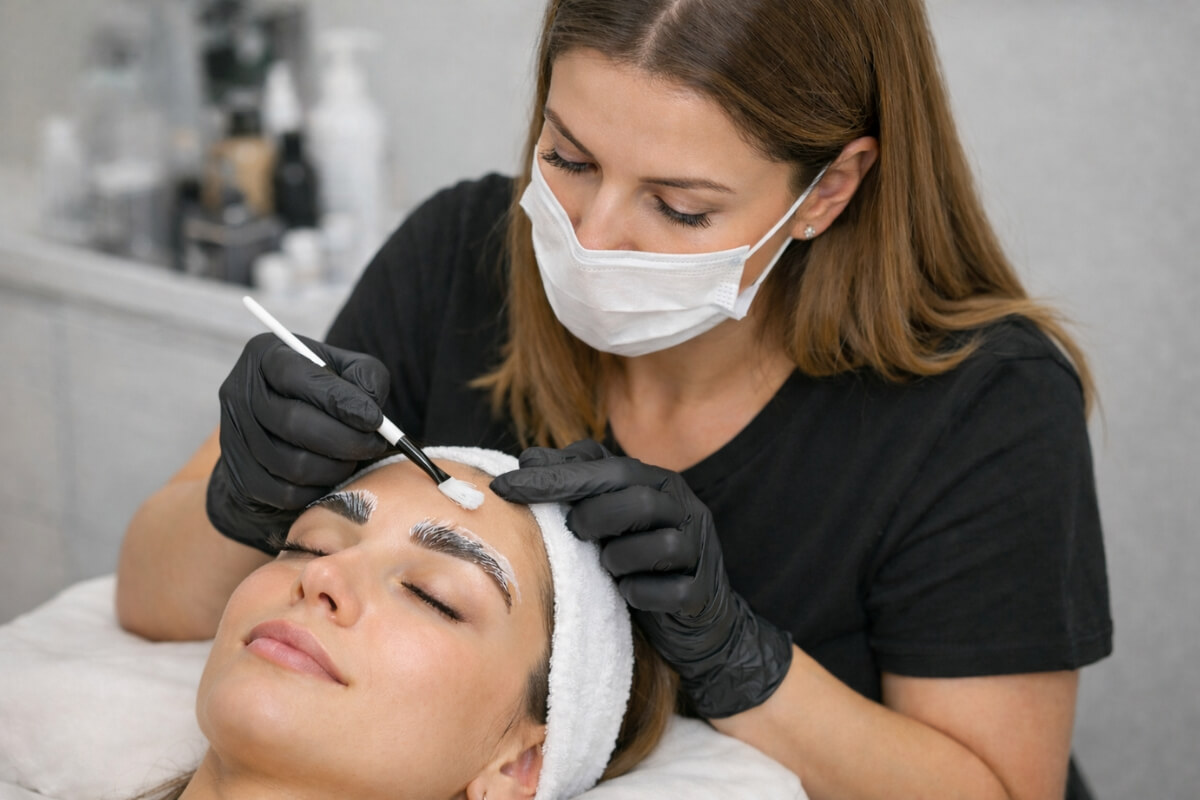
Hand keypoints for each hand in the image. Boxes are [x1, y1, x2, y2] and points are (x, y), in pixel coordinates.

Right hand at [206, 333, 391, 553]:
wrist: (285, 434)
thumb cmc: (325, 395)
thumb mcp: (348, 371)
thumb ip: (367, 376)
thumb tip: (369, 404)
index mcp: (265, 355)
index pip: (295, 375)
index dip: (339, 399)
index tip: (374, 419)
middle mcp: (239, 392)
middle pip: (292, 422)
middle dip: (344, 439)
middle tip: (374, 445)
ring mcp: (233, 436)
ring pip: (292, 463)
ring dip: (335, 467)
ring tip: (353, 459)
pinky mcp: (240, 476)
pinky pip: (286, 494)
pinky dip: (319, 490)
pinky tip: (331, 476)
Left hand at [490, 440, 792, 717]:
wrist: (696, 622)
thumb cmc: (640, 561)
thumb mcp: (608, 518)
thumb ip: (576, 484)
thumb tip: (529, 456)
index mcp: (657, 482)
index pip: (604, 466)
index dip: (554, 476)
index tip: (505, 486)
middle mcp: (682, 508)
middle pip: (636, 498)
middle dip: (594, 517)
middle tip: (576, 533)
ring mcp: (698, 549)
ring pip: (660, 544)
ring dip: (619, 558)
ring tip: (608, 567)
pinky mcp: (701, 592)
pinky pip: (670, 591)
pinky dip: (640, 594)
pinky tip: (628, 595)